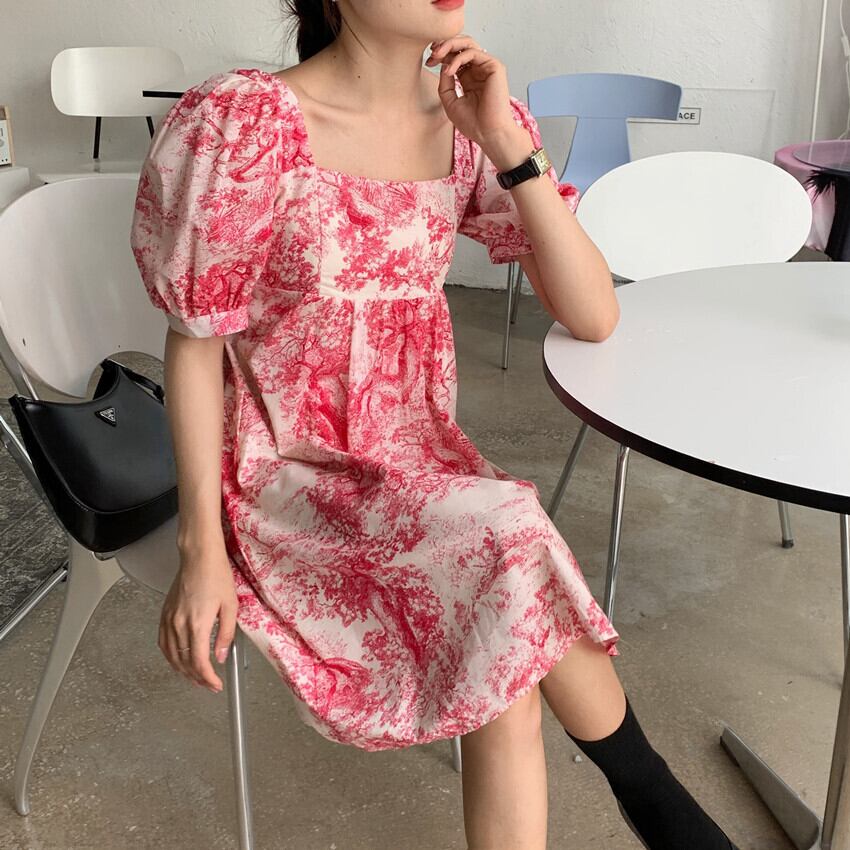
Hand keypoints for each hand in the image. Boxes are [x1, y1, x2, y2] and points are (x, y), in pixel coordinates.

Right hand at [158, 544, 237, 692]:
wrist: (199, 557)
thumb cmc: (216, 575)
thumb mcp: (231, 605)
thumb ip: (226, 634)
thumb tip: (221, 656)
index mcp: (197, 624)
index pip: (200, 663)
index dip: (208, 679)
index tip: (216, 685)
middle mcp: (179, 624)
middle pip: (184, 663)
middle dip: (197, 678)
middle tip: (208, 684)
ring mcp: (169, 620)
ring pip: (171, 656)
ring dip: (182, 671)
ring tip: (195, 677)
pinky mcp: (165, 614)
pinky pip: (163, 643)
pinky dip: (169, 657)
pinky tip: (177, 659)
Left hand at [427, 34, 523, 151]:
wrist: (488, 133)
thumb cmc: (473, 123)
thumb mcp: (449, 101)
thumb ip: (445, 82)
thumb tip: (442, 63)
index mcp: (469, 78)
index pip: (454, 57)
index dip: (440, 55)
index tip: (428, 62)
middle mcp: (478, 70)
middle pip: (461, 45)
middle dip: (444, 45)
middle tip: (432, 52)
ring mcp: (487, 67)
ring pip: (468, 43)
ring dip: (450, 44)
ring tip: (437, 54)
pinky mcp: (494, 67)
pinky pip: (473, 52)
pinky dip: (458, 58)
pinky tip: (449, 71)